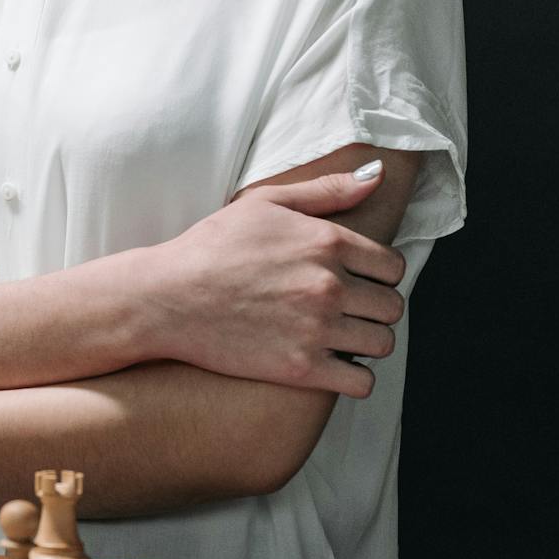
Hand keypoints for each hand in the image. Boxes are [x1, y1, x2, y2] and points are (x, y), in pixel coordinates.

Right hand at [145, 166, 409, 395]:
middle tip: (349, 311)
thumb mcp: (265, 203)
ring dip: (368, 342)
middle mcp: (328, 285)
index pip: (392, 266)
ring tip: (341, 337)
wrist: (166, 298)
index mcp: (325, 242)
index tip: (359, 281)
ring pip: (382, 344)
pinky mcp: (301, 368)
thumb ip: (326, 191)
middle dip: (375, 308)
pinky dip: (355, 378)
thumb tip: (377, 176)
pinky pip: (362, 382)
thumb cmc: (211, 246)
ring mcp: (316, 329)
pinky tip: (334, 365)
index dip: (379, 275)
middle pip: (392, 306)